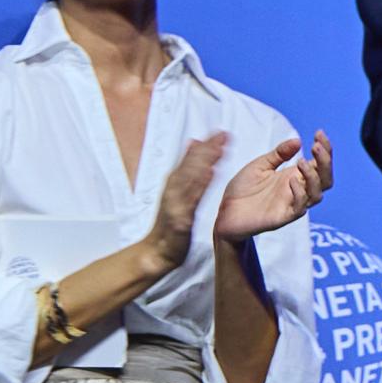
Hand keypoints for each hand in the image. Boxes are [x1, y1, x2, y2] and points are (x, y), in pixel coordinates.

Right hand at [144, 133, 227, 270]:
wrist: (158, 250)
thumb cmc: (170, 222)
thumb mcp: (178, 194)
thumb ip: (185, 171)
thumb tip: (192, 144)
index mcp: (175, 184)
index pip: (191, 160)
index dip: (205, 145)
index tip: (220, 131)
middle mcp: (173, 189)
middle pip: (191, 165)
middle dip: (207, 148)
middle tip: (223, 134)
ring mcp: (175, 202)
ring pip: (190, 178)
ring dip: (204, 162)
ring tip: (219, 149)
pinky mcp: (180, 217)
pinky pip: (191, 198)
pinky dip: (200, 185)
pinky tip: (211, 174)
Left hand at [215, 131, 337, 240]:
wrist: (225, 212)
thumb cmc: (243, 190)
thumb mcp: (260, 166)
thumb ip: (279, 154)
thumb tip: (298, 140)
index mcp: (295, 177)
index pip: (319, 163)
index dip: (325, 149)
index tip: (319, 132)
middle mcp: (298, 190)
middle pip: (325, 179)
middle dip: (325, 161)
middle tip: (316, 145)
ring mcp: (292, 204)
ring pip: (317, 194)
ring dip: (313, 177)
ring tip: (301, 162)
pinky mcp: (283, 217)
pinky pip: (299, 208)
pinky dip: (299, 193)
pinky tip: (291, 180)